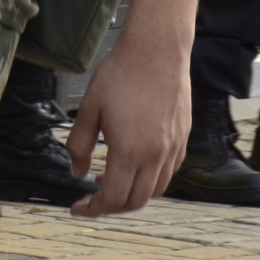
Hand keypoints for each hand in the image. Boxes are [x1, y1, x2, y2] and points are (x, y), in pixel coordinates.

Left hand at [65, 29, 190, 216]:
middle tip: (93, 198)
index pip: (113, 198)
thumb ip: (79, 145)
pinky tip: (136, 163)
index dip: (94, 209)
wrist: (157, 50)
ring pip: (155, 190)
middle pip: (136, 201)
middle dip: (112, 207)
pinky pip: (169, 172)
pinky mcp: (182, 137)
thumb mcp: (89, 108)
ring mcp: (173, 148)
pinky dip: (151, 179)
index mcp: (130, 151)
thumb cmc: (120, 74)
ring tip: (110, 179)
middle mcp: (155, 156)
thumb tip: (78, 173)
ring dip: (132, 194)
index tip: (78, 208)